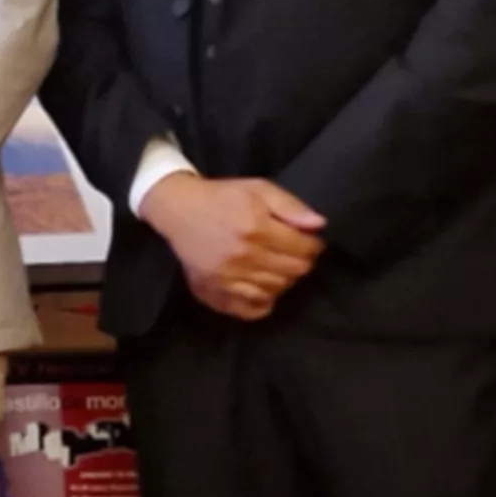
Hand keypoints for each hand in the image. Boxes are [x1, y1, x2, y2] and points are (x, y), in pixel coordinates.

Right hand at [137, 172, 324, 321]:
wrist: (177, 209)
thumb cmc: (221, 197)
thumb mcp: (259, 189)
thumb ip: (290, 206)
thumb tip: (318, 225)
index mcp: (256, 228)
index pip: (304, 249)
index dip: (313, 245)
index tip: (307, 240)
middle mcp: (243, 255)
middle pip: (294, 271)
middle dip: (301, 261)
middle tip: (293, 253)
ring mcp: (227, 276)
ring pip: (276, 289)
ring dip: (283, 279)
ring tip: (276, 267)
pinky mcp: (213, 289)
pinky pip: (249, 308)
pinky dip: (262, 302)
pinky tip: (263, 289)